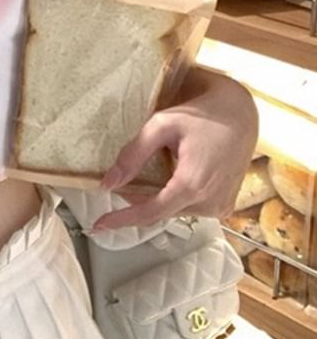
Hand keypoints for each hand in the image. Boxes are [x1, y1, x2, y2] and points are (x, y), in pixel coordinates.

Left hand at [92, 67, 257, 230]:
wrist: (241, 113)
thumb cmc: (201, 115)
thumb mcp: (161, 125)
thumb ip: (133, 155)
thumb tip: (107, 183)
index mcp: (193, 185)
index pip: (150, 212)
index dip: (122, 219)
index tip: (99, 225)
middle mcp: (209, 202)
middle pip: (160, 212)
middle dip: (136, 202)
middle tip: (119, 183)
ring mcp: (220, 206)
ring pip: (174, 211)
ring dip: (155, 199)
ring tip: (143, 178)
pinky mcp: (225, 205)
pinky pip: (189, 208)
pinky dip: (173, 199)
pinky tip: (167, 179)